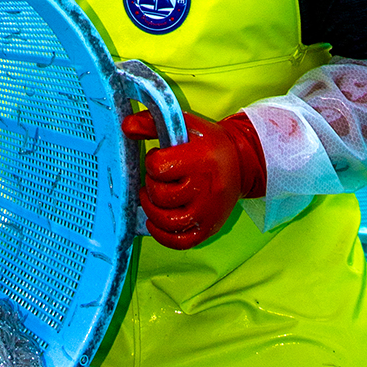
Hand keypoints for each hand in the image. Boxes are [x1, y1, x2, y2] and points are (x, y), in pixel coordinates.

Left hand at [121, 109, 265, 248]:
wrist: (241, 162)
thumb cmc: (208, 142)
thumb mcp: (184, 125)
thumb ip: (152, 123)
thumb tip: (126, 127)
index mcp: (200, 159)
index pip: (158, 167)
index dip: (152, 161)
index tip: (159, 157)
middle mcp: (206, 188)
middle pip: (161, 195)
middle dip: (151, 185)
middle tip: (158, 178)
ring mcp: (208, 212)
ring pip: (167, 221)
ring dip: (151, 210)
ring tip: (152, 198)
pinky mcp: (209, 228)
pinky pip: (180, 242)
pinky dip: (162, 235)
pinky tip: (155, 222)